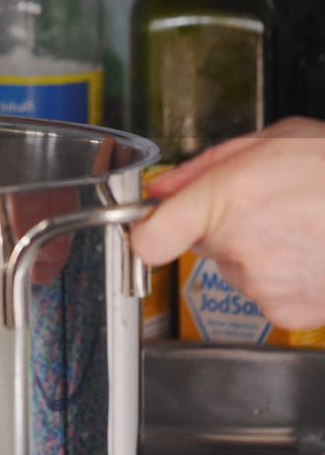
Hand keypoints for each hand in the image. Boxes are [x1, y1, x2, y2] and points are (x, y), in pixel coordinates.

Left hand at [130, 117, 324, 329]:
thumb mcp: (270, 140)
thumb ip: (205, 166)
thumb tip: (163, 187)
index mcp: (226, 198)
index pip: (149, 237)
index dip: (146, 230)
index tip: (149, 224)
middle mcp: (240, 248)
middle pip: (200, 244)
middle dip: (221, 225)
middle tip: (265, 205)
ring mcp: (264, 286)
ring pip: (236, 268)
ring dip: (257, 250)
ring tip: (299, 225)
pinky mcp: (287, 313)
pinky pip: (265, 294)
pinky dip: (283, 277)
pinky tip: (310, 252)